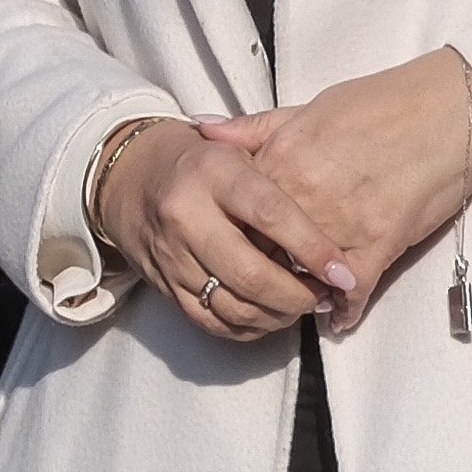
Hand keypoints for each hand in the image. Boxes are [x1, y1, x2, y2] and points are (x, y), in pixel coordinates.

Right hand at [93, 114, 349, 342]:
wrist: (128, 176)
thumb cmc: (201, 160)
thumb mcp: (237, 144)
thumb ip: (283, 168)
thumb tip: (330, 203)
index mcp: (212, 172)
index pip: (272, 215)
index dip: (313, 249)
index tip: (344, 272)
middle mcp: (186, 215)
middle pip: (251, 274)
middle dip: (298, 295)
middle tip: (326, 295)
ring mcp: (170, 256)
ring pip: (233, 306)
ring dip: (278, 316)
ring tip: (304, 306)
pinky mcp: (163, 286)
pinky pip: (211, 322)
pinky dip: (249, 327)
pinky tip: (272, 316)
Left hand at [231, 51, 471, 332]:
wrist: (448, 109)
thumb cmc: (382, 102)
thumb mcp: (309, 107)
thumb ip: (255, 128)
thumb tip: (202, 128)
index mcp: (280, 160)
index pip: (236, 214)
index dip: (233, 236)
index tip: (235, 249)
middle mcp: (302, 195)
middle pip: (261, 253)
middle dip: (261, 274)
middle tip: (263, 288)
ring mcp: (339, 223)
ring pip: (301, 279)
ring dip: (300, 297)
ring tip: (301, 303)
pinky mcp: (378, 245)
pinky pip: (351, 292)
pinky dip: (344, 310)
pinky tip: (339, 317)